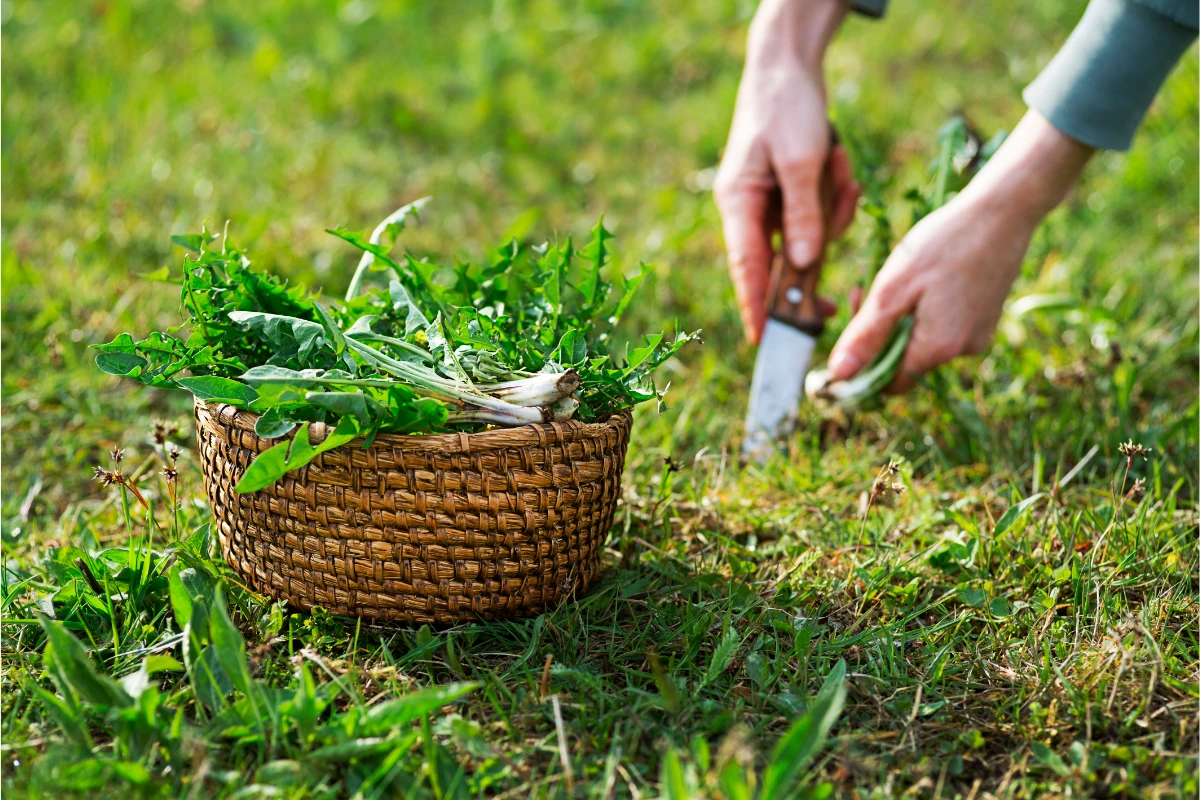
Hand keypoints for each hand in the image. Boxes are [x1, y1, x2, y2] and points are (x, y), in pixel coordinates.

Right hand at [714, 0, 857, 342]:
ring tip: (837, 162)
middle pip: (782, 261)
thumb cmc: (786, 107)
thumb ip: (804, 215)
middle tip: (835, 303)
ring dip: (833, 208)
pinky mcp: (793, 193)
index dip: (755, 307)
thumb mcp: (802, 160)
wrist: (788, 64)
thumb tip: (805, 265)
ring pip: (811, 236)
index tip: (763, 342)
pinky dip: (837, 192)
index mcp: (739, 204)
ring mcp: (772, 202)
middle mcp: (750, 210)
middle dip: (813, 262)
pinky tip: (839, 160)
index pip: (746, 268)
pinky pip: (821, 213)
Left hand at [829, 110, 1093, 390]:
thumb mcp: (893, 287)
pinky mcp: (985, 318)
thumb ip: (866, 335)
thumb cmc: (944, 243)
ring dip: (899, 316)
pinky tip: (921, 278)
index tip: (850, 327)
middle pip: (904, 361)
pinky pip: (943, 326)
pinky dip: (923, 309)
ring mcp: (978, 334)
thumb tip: (840, 375)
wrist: (1003, 210)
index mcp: (938, 348)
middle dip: (878, 331)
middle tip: (861, 289)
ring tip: (895, 277)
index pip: (889, 384)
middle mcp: (963, 351)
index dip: (864, 366)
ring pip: (922, 341)